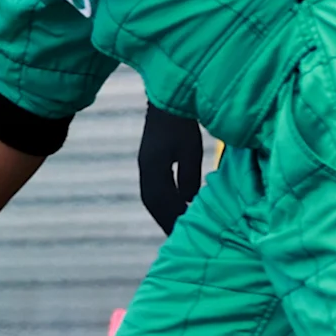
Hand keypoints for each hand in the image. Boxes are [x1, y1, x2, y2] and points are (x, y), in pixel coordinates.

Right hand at [136, 105, 206, 235]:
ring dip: (163, 212)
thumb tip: (189, 200)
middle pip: (153, 202)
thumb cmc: (182, 120)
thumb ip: (189, 175)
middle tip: (177, 237)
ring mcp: (146, 164)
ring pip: (151, 196)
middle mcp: (146, 168)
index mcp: (153, 167)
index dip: (171, 218)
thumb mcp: (190, 147)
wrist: (167, 97)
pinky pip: (154, 187)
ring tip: (176, 225)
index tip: (182, 234)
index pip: (161, 201)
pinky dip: (164, 201)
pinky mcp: (150, 160)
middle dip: (165, 220)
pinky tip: (176, 205)